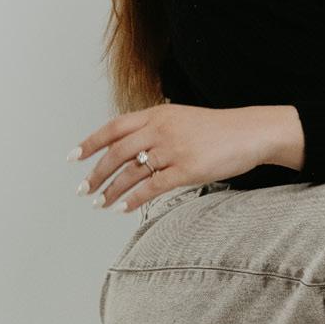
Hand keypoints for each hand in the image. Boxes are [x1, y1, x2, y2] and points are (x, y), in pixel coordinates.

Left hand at [72, 103, 282, 210]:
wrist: (250, 132)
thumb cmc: (217, 129)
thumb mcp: (181, 119)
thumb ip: (155, 129)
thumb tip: (130, 147)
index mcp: (156, 115)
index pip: (114, 128)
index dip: (90, 142)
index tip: (74, 158)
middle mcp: (160, 130)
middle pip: (117, 152)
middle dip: (96, 173)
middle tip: (83, 189)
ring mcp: (173, 150)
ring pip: (131, 172)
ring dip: (111, 190)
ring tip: (100, 203)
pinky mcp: (186, 169)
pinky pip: (152, 187)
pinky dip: (134, 199)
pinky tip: (123, 208)